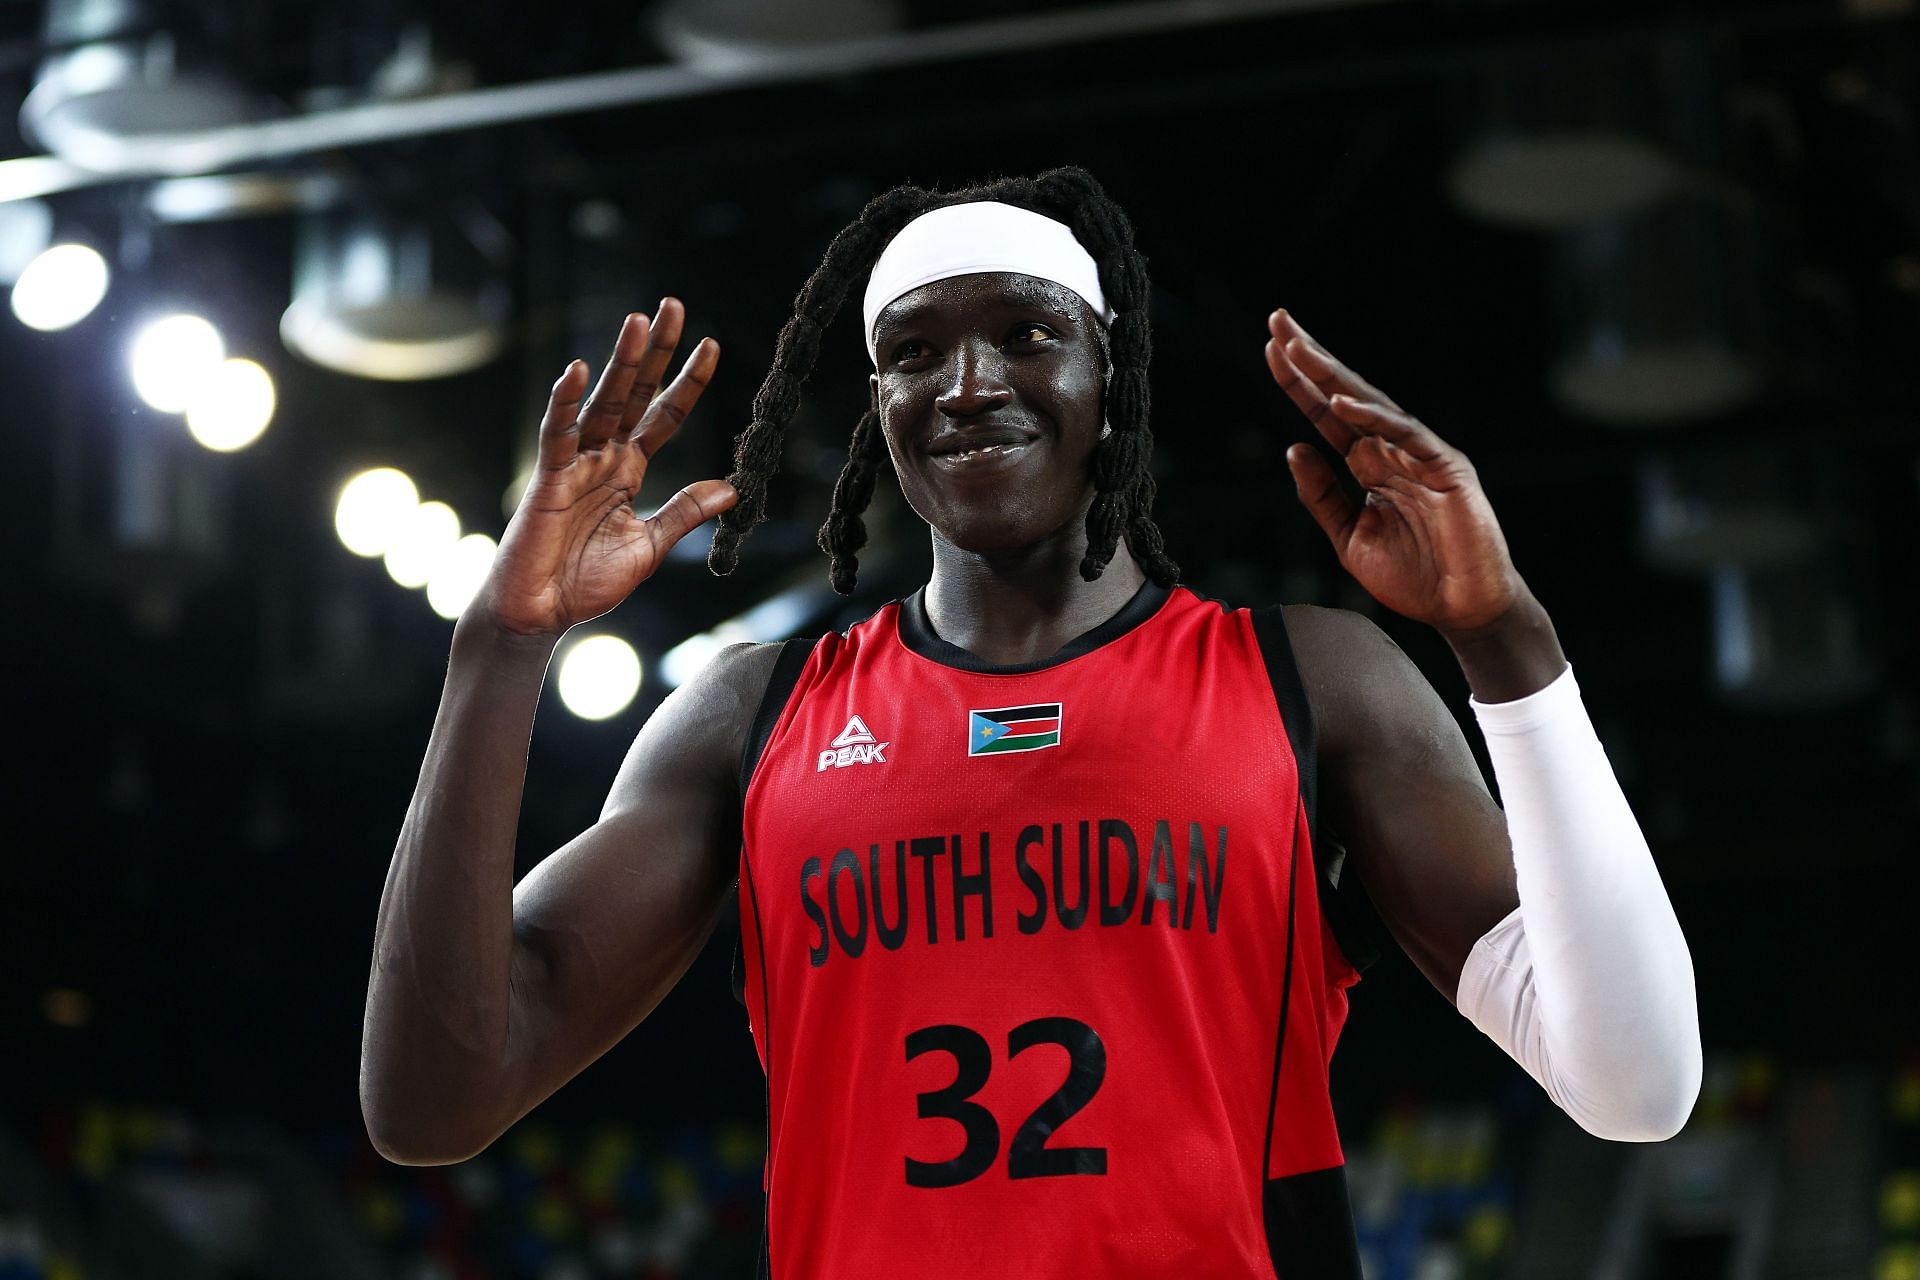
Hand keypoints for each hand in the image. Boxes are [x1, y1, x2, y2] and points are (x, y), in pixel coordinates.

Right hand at [479, 301, 733, 637]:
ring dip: (620, 363)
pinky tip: (578, 371)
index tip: (712, 345)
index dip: (688, 383)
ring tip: (638, 320)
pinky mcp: (548, 480)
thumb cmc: (585, 582)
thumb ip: (684, 513)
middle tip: (672, 305)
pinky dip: (565, 403)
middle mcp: (603, 458)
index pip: (664, 416)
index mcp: (628, 470)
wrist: (540, 613)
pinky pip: (557, 434)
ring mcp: (575, 465)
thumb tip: (732, 487)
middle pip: (634, 394)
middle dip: (654, 351)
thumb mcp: (649, 546)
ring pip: (601, 403)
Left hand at [1267, 309, 1522, 635]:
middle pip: (1345, 395)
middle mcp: (1393, 451)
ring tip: (1298, 348)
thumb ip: (1323, 497)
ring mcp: (1421, 455)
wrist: (1461, 610)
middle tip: (1277, 322)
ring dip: (1332, 375)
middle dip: (1311, 359)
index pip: (1326, 415)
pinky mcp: (1447, 468)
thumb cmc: (1413, 576)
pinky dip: (1373, 418)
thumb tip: (1294, 449)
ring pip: (1372, 405)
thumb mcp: (1349, 537)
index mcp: (1370, 464)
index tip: (1269, 350)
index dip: (1298, 384)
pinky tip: (1340, 402)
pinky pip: (1406, 435)